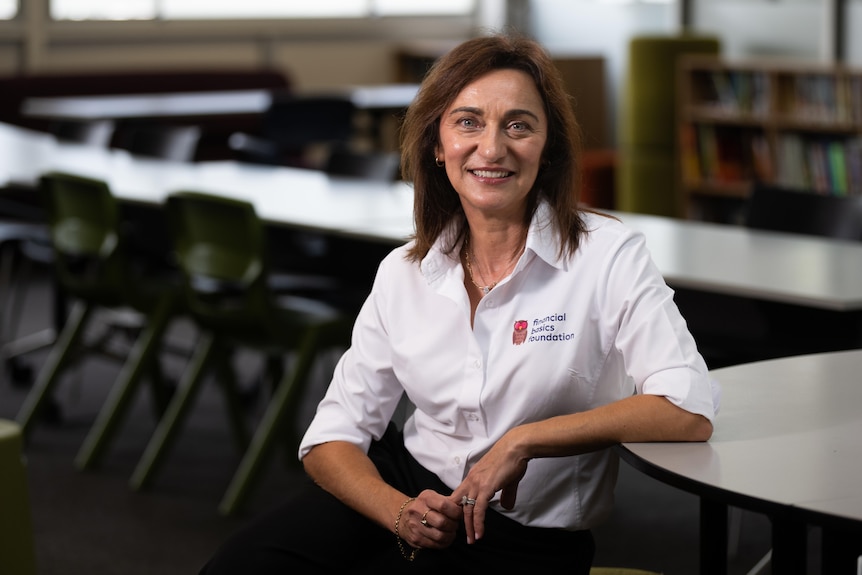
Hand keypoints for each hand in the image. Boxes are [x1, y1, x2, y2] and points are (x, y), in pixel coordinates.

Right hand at [399, 489, 461, 549]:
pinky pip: (435, 544)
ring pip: (440, 536)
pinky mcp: (415, 539)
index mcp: (425, 498)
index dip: (456, 512)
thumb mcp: (432, 497)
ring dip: (450, 536)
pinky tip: (445, 538)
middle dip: (454, 525)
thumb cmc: (423, 506)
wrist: (402, 516)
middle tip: (455, 525)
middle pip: (442, 522)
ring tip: (451, 532)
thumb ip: (447, 501)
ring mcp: (415, 526)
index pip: (444, 505)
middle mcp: (418, 511)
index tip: (459, 514)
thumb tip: (465, 506)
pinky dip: (444, 543)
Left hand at [450, 429, 529, 543]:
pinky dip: (478, 523)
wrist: (516, 447)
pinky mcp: (486, 487)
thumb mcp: (506, 480)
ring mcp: (477, 483)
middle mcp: (471, 480)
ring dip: (469, 527)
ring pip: (468, 510)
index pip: (460, 496)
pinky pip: (478, 509)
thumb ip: (505, 494)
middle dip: (462, 523)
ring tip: (472, 539)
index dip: (459, 510)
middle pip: (460, 505)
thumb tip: (506, 506)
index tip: (462, 523)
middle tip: (465, 536)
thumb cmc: (512, 459)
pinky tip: (479, 533)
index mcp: (473, 477)